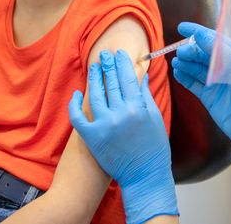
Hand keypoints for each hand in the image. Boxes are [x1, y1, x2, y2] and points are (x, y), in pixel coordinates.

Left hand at [69, 50, 177, 223]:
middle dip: (107, 65)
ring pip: (95, 94)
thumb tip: (142, 75)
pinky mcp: (92, 137)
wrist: (144, 176)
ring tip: (94, 68)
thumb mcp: (155, 119)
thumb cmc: (154, 148)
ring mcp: (104, 125)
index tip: (118, 54)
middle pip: (111, 82)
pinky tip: (77, 94)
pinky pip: (78, 116)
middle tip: (103, 54)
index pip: (128, 77)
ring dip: (94, 78)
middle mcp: (121, 114)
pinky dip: (75, 104)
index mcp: (139, 108)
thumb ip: (146, 95)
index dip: (122, 63)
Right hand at [172, 22, 230, 187]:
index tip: (182, 27)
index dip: (198, 32)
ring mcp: (216, 81)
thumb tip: (200, 35)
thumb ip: (218, 51)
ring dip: (186, 63)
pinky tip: (177, 72)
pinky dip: (184, 77)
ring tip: (177, 61)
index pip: (214, 40)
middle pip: (202, 53)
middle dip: (191, 50)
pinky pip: (192, 83)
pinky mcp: (208, 96)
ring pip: (195, 67)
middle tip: (181, 51)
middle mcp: (225, 67)